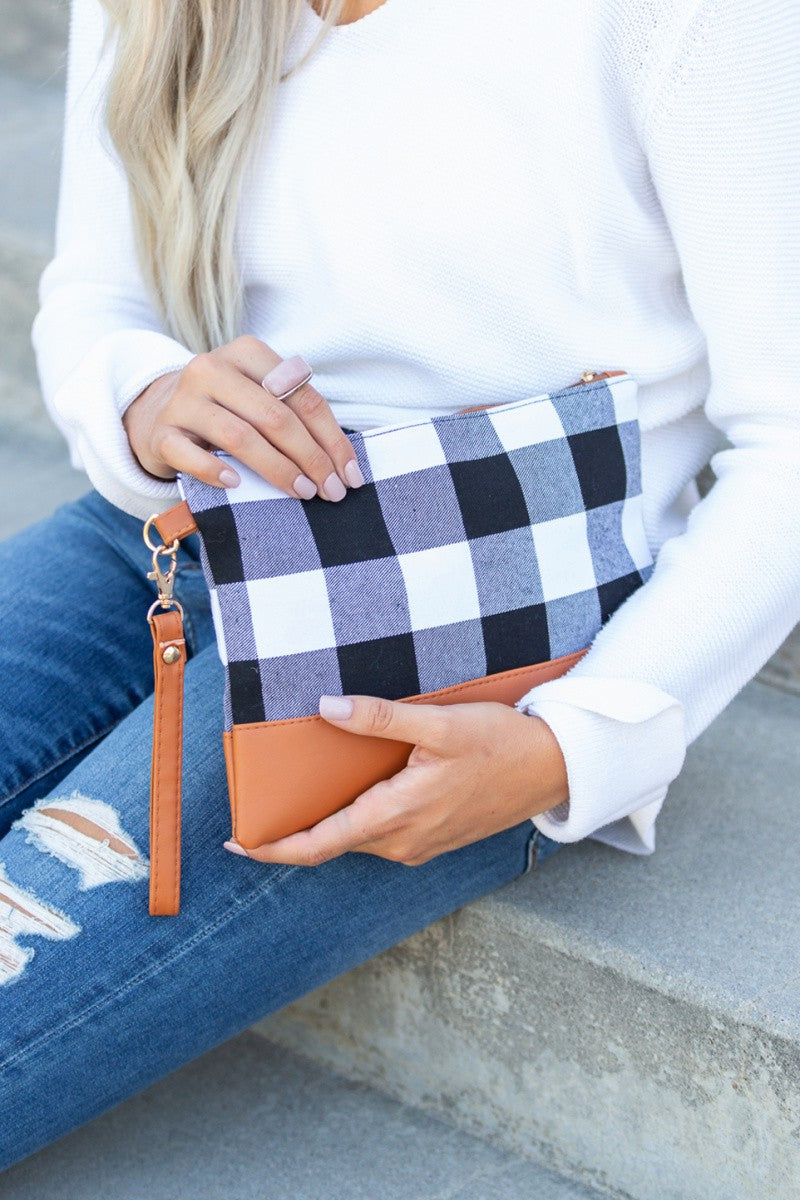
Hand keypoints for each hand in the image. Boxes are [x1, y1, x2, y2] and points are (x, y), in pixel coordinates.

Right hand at [122, 336, 363, 500]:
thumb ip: (295, 416)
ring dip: (277, 469)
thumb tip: (343, 465)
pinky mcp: (162, 432)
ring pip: (239, 436)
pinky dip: (215, 471)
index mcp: (247, 353)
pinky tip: (236, 485)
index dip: (332, 438)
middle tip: (330, 491)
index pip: (302, 396)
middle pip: (275, 416)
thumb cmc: (227, 410)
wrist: (160, 413)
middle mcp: (213, 368)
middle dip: (311, 458)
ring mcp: (183, 400)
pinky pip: (189, 454)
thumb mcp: (259, 398)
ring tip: (302, 492)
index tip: (350, 474)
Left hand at [225, 695, 568, 866]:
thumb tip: (327, 709)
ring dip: (332, 818)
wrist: (553, 769)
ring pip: (359, 837)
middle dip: (297, 826)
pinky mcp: (434, 840)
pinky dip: (360, 815)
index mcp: (396, 816)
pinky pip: (383, 833)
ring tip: (311, 782)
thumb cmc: (500, 745)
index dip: (273, 848)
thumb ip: (381, 718)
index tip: (237, 843)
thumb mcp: (439, 723)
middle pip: (333, 841)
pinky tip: (362, 784)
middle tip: (268, 795)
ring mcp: (421, 845)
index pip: (318, 845)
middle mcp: (404, 842)